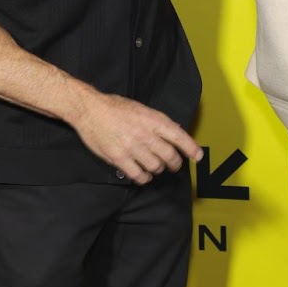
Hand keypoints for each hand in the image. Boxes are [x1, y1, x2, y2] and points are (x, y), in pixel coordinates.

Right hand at [73, 90, 201, 184]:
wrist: (90, 110)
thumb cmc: (115, 107)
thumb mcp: (141, 109)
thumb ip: (157, 122)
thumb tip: (175, 133)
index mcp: (153, 120)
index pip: (179, 136)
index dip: (191, 148)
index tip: (197, 156)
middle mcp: (145, 134)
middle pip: (169, 156)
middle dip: (175, 164)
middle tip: (174, 165)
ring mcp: (132, 147)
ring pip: (155, 167)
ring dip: (157, 170)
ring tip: (154, 167)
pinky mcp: (119, 158)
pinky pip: (138, 175)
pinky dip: (144, 178)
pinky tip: (143, 175)